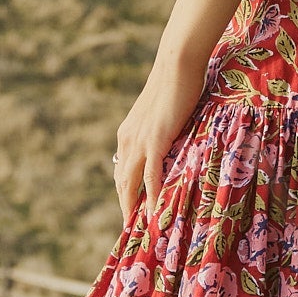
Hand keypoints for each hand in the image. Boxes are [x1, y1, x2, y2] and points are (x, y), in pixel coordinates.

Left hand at [113, 52, 207, 223]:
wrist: (176, 65)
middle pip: (121, 183)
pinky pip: (151, 176)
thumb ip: (160, 130)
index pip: (121, 172)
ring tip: (142, 230)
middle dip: (126, 208)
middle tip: (133, 232)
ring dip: (134, 208)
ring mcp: (139, 141)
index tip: (131, 214)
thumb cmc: (175, 84)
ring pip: (130, 184)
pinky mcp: (155, 140)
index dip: (125, 194)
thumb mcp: (162, 113)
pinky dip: (153, 196)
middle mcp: (127, 140)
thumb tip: (169, 141)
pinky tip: (157, 212)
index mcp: (127, 134)